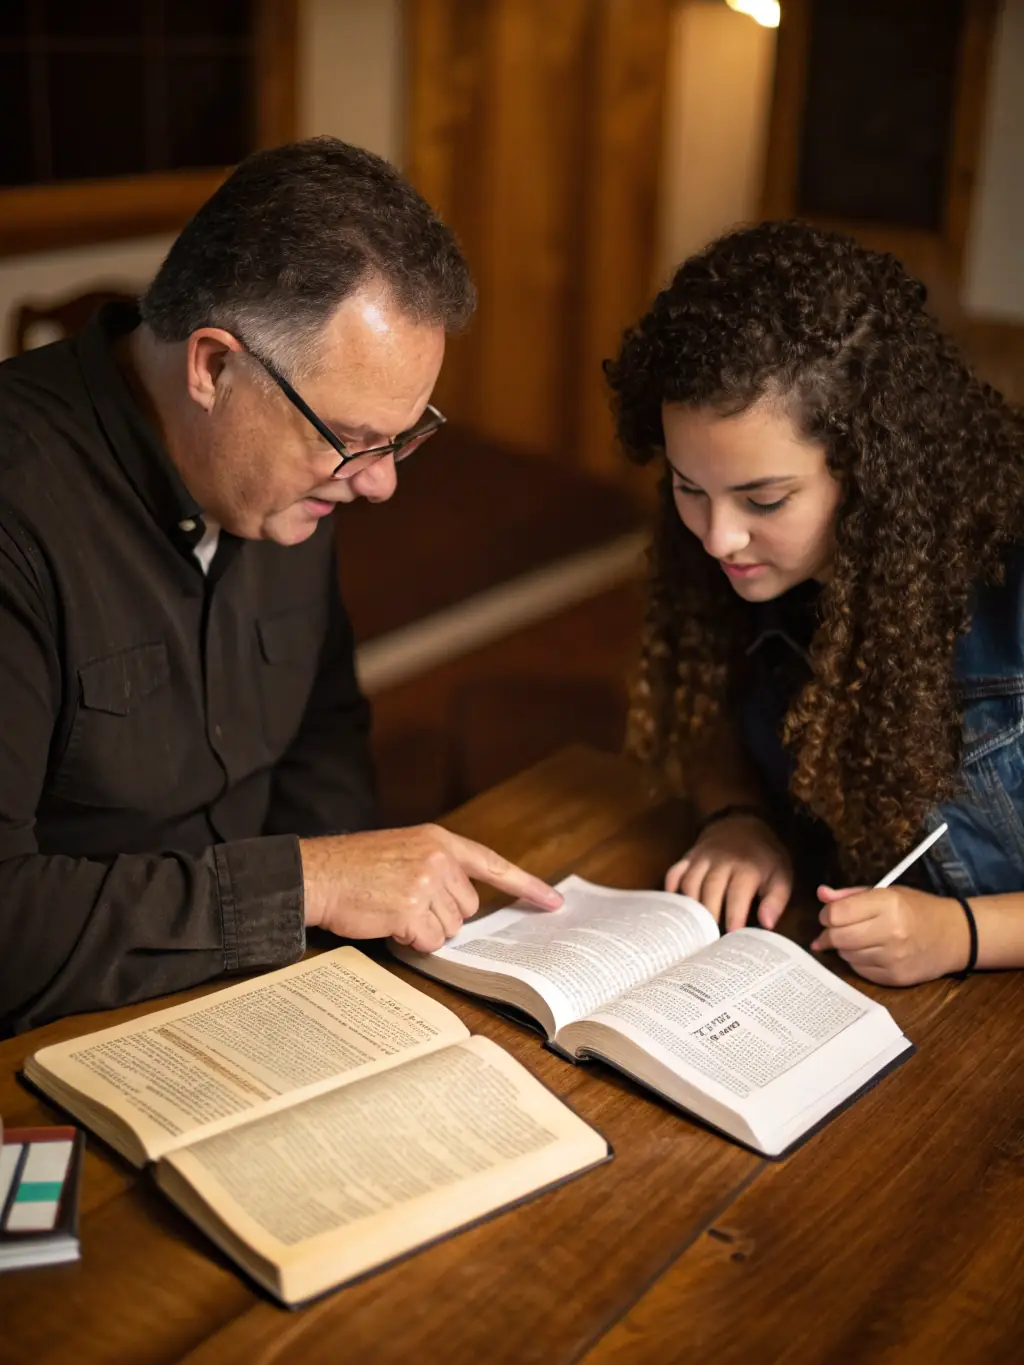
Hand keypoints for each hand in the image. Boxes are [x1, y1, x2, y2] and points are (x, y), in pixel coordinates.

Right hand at [300, 824, 562, 951]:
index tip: (553, 901)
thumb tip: (463, 906)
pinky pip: (429, 942)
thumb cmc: (355, 867)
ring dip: (424, 930)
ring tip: (393, 910)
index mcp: (439, 841)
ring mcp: (426, 883)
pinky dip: (412, 942)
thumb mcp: (404, 851)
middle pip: (468, 908)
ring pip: (450, 929)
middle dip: (442, 916)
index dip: (526, 885)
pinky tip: (389, 924)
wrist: (319, 873)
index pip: (493, 864)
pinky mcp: (411, 908)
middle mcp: (438, 859)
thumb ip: (437, 868)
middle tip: (407, 904)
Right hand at [665, 814, 792, 932]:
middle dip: (709, 914)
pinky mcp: (688, 857)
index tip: (732, 935)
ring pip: (690, 882)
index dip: (734, 915)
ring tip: (693, 929)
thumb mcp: (781, 877)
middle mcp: (721, 861)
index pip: (737, 894)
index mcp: (746, 868)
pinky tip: (675, 909)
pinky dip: (671, 890)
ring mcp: (702, 858)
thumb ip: (776, 901)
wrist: (743, 825)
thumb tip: (767, 924)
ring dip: (690, 906)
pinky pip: (675, 872)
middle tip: (709, 939)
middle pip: (710, 888)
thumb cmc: (764, 859)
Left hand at [811, 884, 969, 985]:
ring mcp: (894, 958)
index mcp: (887, 904)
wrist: (955, 936)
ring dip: (844, 947)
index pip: (837, 914)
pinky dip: (857, 961)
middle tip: (834, 929)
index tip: (829, 914)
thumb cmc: (918, 909)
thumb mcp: (887, 892)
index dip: (826, 914)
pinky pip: (860, 970)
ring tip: (858, 938)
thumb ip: (851, 895)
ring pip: (846, 955)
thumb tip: (821, 894)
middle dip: (829, 933)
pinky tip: (869, 952)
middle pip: (838, 937)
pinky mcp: (896, 978)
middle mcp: (891, 932)